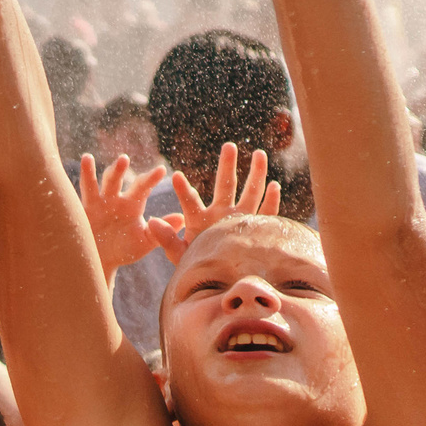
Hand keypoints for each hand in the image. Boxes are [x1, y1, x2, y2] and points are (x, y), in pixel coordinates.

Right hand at [79, 154, 171, 275]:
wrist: (101, 262)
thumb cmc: (125, 251)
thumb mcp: (144, 241)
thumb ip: (160, 231)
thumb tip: (182, 219)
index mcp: (131, 205)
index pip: (141, 187)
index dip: (150, 179)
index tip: (162, 170)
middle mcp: (114, 199)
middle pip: (117, 180)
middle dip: (119, 170)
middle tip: (124, 159)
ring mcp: (96, 204)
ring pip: (94, 184)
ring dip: (90, 171)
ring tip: (87, 158)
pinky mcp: (82, 211)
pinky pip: (78, 196)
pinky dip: (73, 186)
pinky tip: (66, 176)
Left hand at [148, 144, 282, 265]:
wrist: (221, 280)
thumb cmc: (197, 266)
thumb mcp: (179, 254)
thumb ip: (166, 239)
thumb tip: (152, 221)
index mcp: (199, 219)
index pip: (190, 201)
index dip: (182, 190)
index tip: (175, 176)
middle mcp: (220, 214)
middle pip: (225, 185)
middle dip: (227, 165)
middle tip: (228, 145)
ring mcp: (239, 220)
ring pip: (250, 193)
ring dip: (255, 174)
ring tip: (258, 153)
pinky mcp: (254, 229)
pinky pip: (266, 214)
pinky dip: (271, 201)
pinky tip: (274, 185)